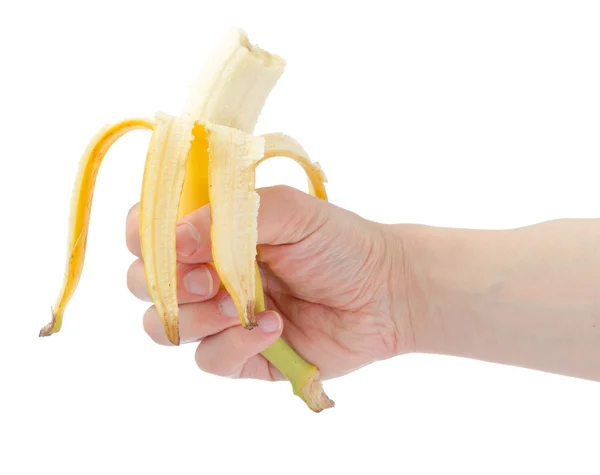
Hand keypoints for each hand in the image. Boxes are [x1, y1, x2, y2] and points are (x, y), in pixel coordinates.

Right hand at [125, 185, 413, 381]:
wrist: (384, 294)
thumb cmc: (340, 243)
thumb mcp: (289, 210)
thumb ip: (230, 215)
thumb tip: (174, 239)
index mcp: (212, 232)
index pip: (148, 232)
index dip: (145, 238)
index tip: (175, 243)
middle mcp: (209, 273)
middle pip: (145, 284)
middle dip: (169, 283)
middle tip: (211, 277)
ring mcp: (221, 317)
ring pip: (166, 327)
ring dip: (198, 317)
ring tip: (246, 305)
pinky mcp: (241, 354)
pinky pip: (208, 359)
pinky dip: (235, 345)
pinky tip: (275, 327)